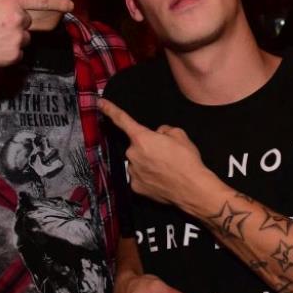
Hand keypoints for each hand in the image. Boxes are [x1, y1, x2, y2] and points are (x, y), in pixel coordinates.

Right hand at [0, 0, 74, 72]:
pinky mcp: (11, 57)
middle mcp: (17, 20)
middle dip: (14, 21)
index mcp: (10, 1)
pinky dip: (7, 52)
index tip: (71, 5)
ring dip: (12, 37)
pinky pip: (17, 53)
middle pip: (26, 21)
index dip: (58, 3)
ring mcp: (15, 40)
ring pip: (22, 38)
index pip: (40, 1)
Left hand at [99, 98, 214, 207]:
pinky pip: (138, 177)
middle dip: (148, 148)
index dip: (110, 110)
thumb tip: (159, 135)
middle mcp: (133, 154)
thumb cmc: (187, 161)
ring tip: (166, 170)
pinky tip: (160, 180)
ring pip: (137, 162)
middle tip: (165, 155)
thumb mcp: (180, 135)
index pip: (122, 120)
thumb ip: (164, 130)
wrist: (192, 189)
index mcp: (142, 138)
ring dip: (147, 163)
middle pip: (137, 146)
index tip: (100, 103)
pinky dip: (147, 177)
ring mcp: (132, 172)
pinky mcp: (135, 187)